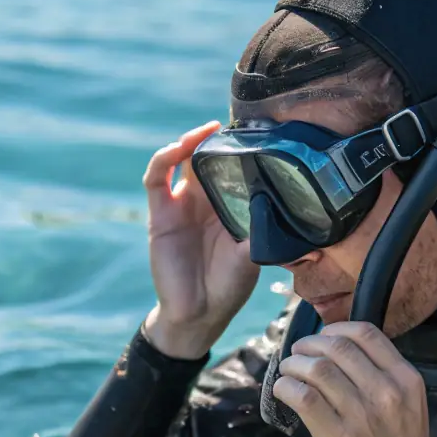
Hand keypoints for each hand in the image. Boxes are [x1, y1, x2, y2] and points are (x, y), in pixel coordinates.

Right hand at [142, 121, 258, 358]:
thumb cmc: (229, 286)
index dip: (239, 149)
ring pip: (180, 160)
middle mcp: (204, 201)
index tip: (255, 132)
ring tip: (206, 130)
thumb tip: (280, 198)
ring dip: (191, 141)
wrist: (200, 313)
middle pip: (206, 157)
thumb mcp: (253, 252)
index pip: (231, 168)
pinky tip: (179, 148)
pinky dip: (164, 158)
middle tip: (232, 123)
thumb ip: (260, 225)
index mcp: (227, 207)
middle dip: (217, 139)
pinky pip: (156, 178)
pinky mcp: (160, 213)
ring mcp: (180, 204)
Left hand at [272, 322, 436, 436]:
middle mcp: (387, 392)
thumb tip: (336, 355)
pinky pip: (303, 397)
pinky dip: (286, 387)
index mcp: (407, 380)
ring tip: (287, 373)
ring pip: (316, 368)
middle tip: (297, 356)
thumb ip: (382, 379)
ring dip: (293, 365)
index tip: (321, 339)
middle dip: (308, 346)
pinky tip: (283, 392)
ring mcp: (363, 414)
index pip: (366, 334)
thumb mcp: (408, 408)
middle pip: (337, 346)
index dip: (335, 329)